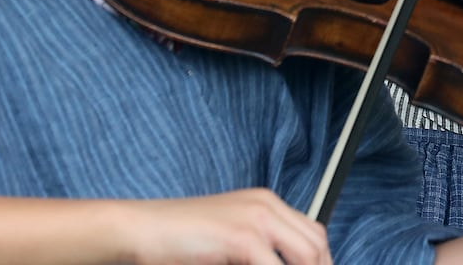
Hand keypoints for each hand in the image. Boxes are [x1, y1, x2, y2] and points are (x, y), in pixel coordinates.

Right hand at [116, 188, 331, 264]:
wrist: (142, 229)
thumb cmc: (178, 241)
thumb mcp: (228, 239)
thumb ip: (258, 250)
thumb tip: (279, 261)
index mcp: (265, 203)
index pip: (313, 234)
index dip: (320, 262)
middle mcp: (266, 205)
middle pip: (316, 245)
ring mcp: (256, 219)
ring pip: (307, 256)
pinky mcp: (243, 238)